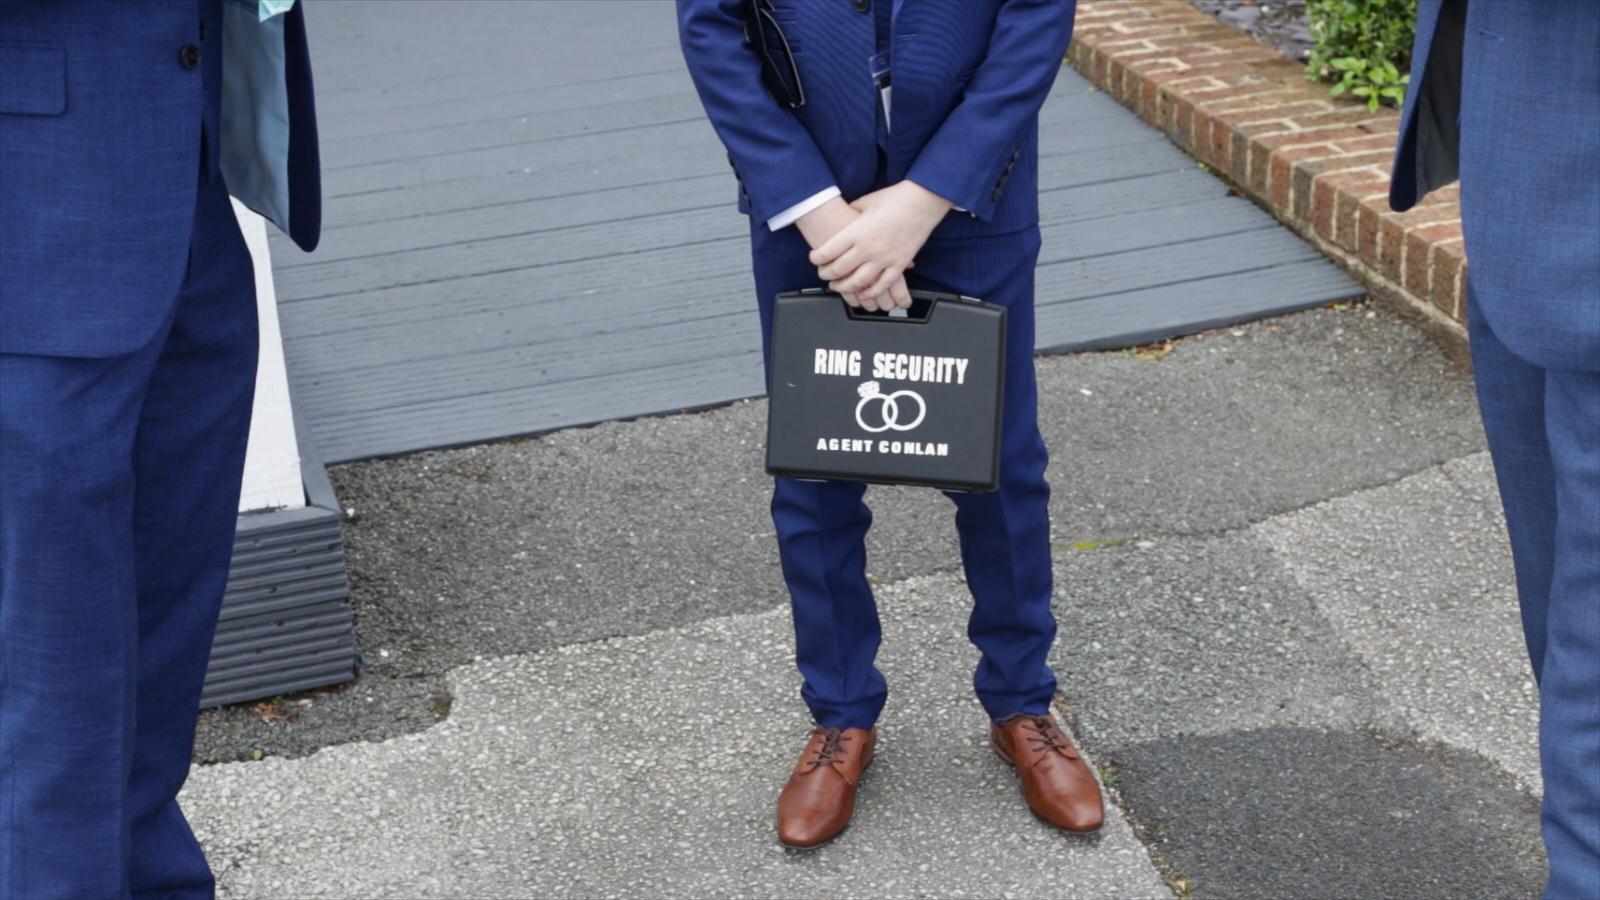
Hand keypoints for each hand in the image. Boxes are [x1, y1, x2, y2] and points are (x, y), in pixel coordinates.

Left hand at [809, 180, 951, 309]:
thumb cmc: (894, 198)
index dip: (816, 258)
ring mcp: (884, 258)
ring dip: (844, 287)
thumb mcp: (864, 202)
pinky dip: (870, 292)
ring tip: (837, 286)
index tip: (814, 259)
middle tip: (822, 274)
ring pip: (858, 282)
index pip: (828, 251)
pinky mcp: (899, 265)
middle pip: (839, 269)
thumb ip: (851, 214)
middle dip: (826, 274)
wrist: (922, 202)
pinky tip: (863, 293)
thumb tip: (841, 220)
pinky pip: (882, 285)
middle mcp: (868, 248)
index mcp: (856, 231)